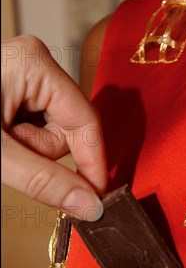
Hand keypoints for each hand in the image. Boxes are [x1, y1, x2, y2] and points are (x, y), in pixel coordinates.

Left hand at [1, 35, 107, 220]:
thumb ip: (43, 180)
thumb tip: (89, 204)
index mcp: (34, 64)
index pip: (85, 120)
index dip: (93, 162)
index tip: (96, 198)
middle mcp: (34, 63)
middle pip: (67, 127)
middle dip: (39, 151)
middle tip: (6, 152)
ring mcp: (24, 75)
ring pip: (51, 130)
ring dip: (26, 148)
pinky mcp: (15, 89)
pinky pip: (35, 127)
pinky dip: (19, 142)